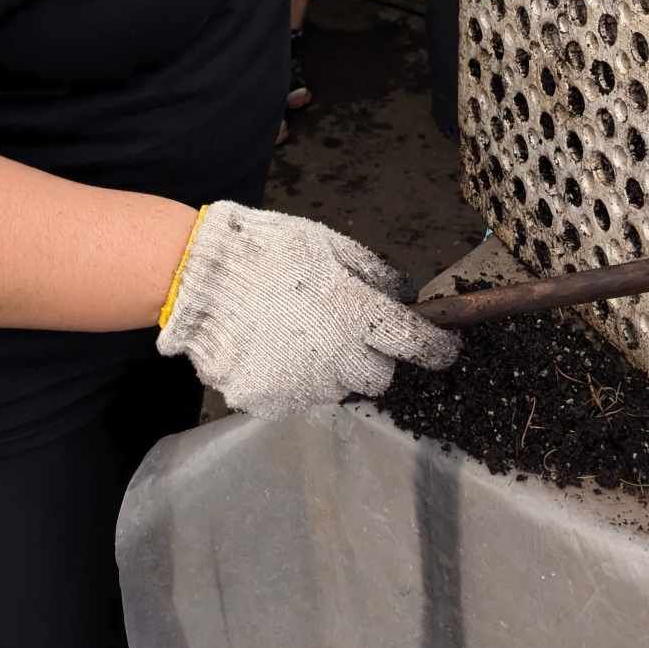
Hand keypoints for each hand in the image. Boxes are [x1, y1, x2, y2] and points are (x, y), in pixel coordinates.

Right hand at [157, 201, 458, 417]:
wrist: (203, 280)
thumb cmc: (271, 251)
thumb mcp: (329, 244)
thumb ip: (374, 272)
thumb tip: (405, 295)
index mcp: (357, 316)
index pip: (416, 343)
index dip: (438, 348)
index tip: (446, 348)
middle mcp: (338, 359)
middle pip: (379, 377)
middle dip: (372, 357)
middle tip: (348, 331)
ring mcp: (304, 387)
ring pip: (338, 388)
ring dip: (333, 369)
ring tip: (301, 336)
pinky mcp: (272, 403)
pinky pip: (298, 397)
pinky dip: (294, 379)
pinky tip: (273, 349)